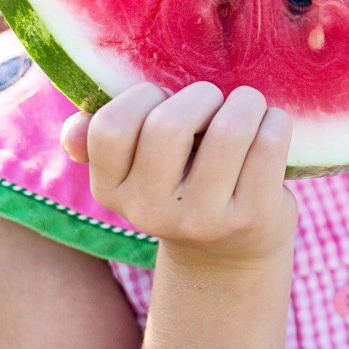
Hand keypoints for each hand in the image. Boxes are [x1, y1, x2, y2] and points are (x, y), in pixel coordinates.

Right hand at [59, 82, 297, 268]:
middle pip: (169, 125)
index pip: (110, 128)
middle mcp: (151, 212)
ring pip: (229, 131)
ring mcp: (204, 219)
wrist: (230, 253)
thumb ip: (102, 142)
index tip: (165, 99)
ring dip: (245, 102)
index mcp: (112, 190)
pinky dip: (275, 122)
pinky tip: (272, 125)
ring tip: (248, 106)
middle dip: (201, 95)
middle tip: (215, 101)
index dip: (142, 97)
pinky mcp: (252, 218)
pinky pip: (268, 146)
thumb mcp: (137, 171)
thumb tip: (73, 131)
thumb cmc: (182, 186)